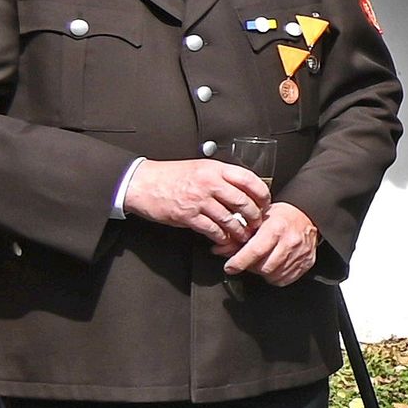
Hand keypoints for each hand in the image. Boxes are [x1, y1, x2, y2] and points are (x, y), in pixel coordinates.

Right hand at [124, 157, 270, 245]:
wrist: (141, 182)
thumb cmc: (171, 175)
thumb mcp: (200, 167)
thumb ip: (221, 176)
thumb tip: (243, 190)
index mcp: (215, 169)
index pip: (249, 180)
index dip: (262, 194)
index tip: (265, 203)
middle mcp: (210, 183)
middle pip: (243, 202)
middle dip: (254, 216)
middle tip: (257, 224)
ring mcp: (199, 200)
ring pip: (230, 219)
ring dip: (240, 231)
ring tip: (243, 236)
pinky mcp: (187, 215)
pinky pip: (212, 230)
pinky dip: (221, 237)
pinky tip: (224, 240)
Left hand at [220, 203, 320, 284]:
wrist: (306, 214)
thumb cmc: (280, 216)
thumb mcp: (257, 220)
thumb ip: (238, 236)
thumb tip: (220, 250)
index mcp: (276, 228)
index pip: (255, 251)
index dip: (239, 262)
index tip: (230, 267)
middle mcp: (290, 241)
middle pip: (264, 267)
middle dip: (252, 267)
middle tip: (249, 259)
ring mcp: (300, 253)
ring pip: (273, 275)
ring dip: (264, 271)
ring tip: (263, 260)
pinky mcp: (307, 262)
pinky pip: (285, 279)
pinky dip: (276, 276)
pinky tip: (274, 265)